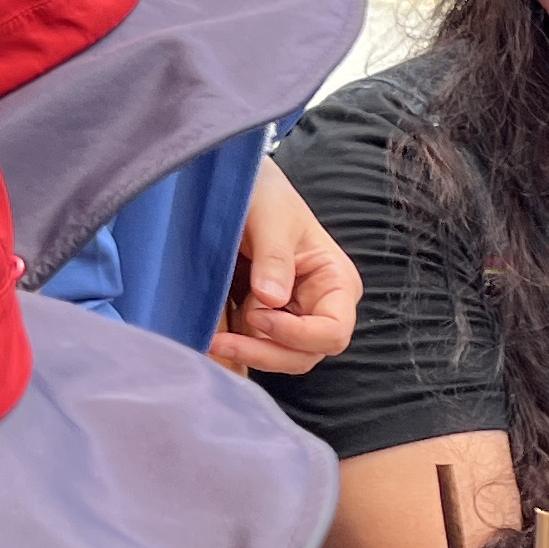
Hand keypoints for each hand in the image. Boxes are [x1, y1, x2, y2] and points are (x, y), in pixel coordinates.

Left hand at [214, 161, 360, 377]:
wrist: (241, 189)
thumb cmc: (267, 195)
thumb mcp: (271, 218)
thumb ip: (274, 258)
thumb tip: (271, 301)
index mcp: (336, 283)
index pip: (332, 331)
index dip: (298, 335)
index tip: (259, 316)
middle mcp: (321, 307)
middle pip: (306, 354)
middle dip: (266, 352)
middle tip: (223, 340)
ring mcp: (294, 318)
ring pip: (280, 358)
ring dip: (248, 352)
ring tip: (214, 337)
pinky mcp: (267, 322)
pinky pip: (256, 348)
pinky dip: (235, 347)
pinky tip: (212, 335)